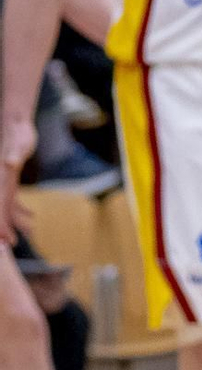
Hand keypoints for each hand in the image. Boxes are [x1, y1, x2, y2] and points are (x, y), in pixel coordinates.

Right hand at [0, 119, 36, 245]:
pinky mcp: (10, 179)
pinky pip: (13, 199)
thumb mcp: (17, 146)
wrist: (16, 125)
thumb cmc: (17, 135)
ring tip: (25, 237)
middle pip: (0, 211)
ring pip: (7, 208)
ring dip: (15, 223)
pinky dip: (21, 209)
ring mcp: (4, 182)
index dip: (0, 224)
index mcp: (0, 180)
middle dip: (5, 229)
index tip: (3, 239)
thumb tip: (9, 163)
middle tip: (11, 244)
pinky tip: (31, 217)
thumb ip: (12, 156)